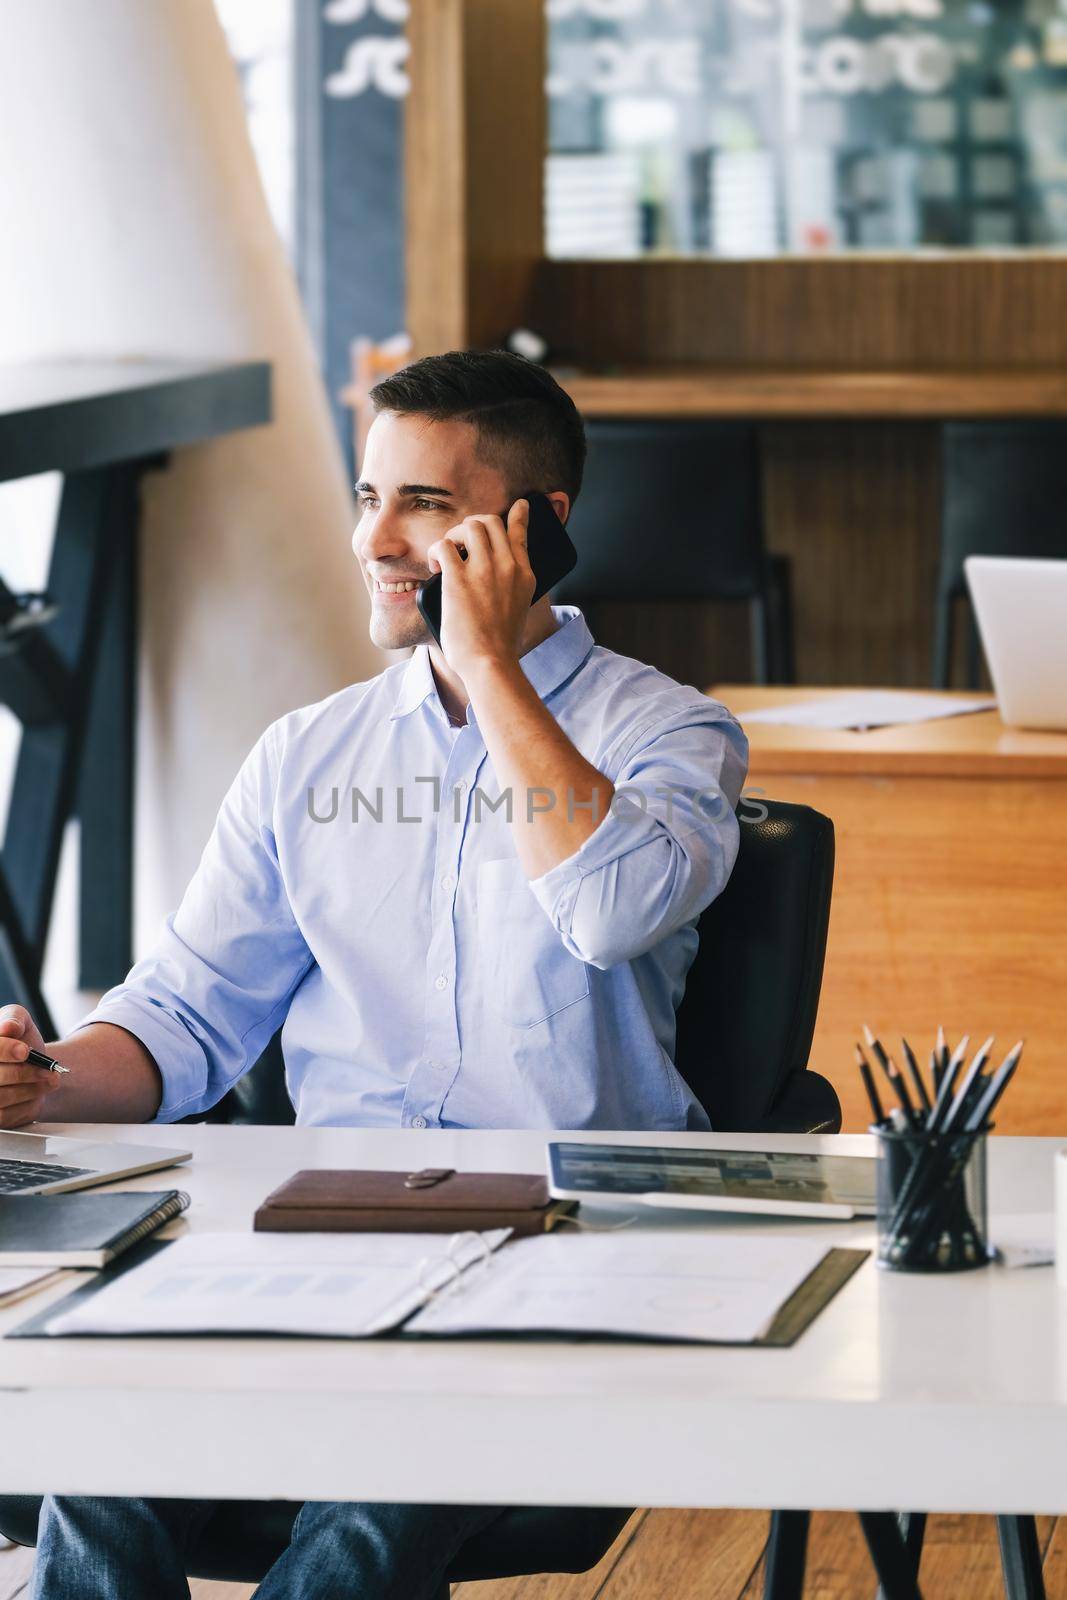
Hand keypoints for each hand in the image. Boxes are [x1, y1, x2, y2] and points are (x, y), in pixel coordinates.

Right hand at [0, 1004, 60, 1128]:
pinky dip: (27, 1104)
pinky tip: (38, 1093)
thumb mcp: (21, 1020)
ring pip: (2, 1097)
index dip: (5, 1050)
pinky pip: (5, 1115)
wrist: (34, 1066)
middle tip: (48, 1070)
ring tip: (50, 1079)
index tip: (25, 1051)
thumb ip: (15, 1018)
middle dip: (25, 1073)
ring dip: (31, 1088)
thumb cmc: (22, 1041)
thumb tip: (9, 1027)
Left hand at [427, 499, 534, 678]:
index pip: (521, 532)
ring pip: (468, 526)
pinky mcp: (458, 579)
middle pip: (490, 522)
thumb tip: (501, 580)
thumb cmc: (500, 645)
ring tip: (448, 555)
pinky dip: (436, 552)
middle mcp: (507, 566)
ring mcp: (483, 570)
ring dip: (453, 535)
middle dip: (472, 525)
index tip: (518, 505)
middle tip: (460, 542)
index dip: (518, 514)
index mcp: (524, 574)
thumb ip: (513, 586)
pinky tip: (435, 567)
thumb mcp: (519, 608)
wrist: (490, 662)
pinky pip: (443, 546)